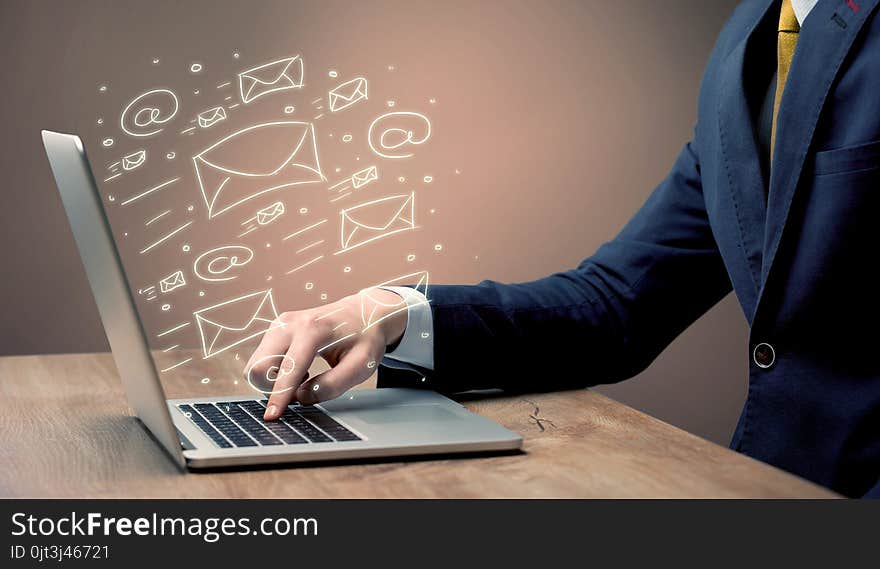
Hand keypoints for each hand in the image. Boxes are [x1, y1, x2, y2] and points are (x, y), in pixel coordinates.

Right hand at [245, 288, 407, 419]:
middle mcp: (290, 324)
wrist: (364, 311)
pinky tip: (300, 368)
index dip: (279, 396)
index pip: (288, 369)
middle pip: (258, 366)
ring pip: (257, 363)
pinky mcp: (276, 328)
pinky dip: (276, 371)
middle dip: (271, 388)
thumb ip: (333, 384)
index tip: (271, 417)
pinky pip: (262, 358)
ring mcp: (280, 324)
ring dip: (275, 379)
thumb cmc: (365, 338)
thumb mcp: (361, 365)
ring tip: (306, 376)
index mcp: (312, 330)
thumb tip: (301, 398)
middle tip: (301, 389)